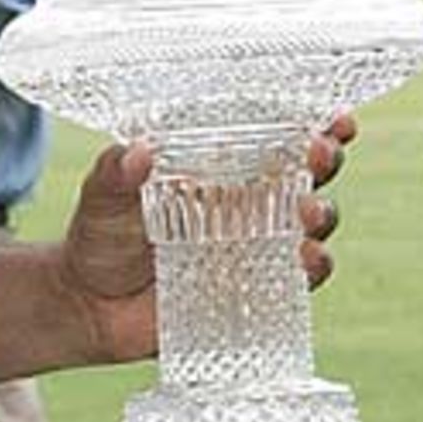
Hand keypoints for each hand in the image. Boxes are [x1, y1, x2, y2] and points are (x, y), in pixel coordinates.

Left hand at [52, 115, 358, 367]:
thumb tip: (138, 151)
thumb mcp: (101, 196)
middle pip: (304, 173)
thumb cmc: (100, 236)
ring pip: (310, 224)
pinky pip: (298, 279)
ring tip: (309, 211)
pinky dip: (312, 268)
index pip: (270, 137)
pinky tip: (308, 258)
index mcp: (216, 167)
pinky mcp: (254, 290)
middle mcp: (246, 203)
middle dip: (323, 158)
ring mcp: (254, 247)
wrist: (90, 305)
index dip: (308, 123)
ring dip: (321, 213)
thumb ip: (115, 172)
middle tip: (319, 152)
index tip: (333, 116)